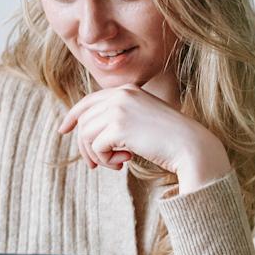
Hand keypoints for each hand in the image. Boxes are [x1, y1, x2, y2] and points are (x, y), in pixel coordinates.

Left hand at [56, 85, 231, 186]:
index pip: (89, 101)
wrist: (191, 147)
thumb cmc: (170, 139)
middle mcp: (120, 94)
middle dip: (85, 146)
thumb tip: (87, 131)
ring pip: (86, 135)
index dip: (73, 116)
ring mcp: (118, 108)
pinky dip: (106, 160)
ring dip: (97, 155)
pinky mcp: (118, 127)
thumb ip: (119, 118)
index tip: (63, 130)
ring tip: (116, 164)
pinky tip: (124, 163)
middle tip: (95, 165)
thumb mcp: (143, 120)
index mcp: (127, 89)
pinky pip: (96, 148)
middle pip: (84, 121)